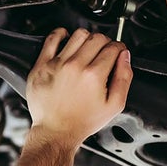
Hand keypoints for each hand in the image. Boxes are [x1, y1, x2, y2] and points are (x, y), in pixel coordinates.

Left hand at [26, 28, 132, 147]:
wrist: (56, 131)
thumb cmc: (82, 121)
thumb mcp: (114, 105)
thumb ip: (124, 78)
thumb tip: (124, 56)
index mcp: (94, 75)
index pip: (113, 47)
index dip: (119, 48)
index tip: (117, 52)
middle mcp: (75, 66)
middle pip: (97, 38)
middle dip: (106, 42)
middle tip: (104, 52)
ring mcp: (56, 64)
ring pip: (78, 35)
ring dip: (87, 38)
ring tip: (87, 48)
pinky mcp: (41, 65)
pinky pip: (52, 39)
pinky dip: (61, 34)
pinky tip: (66, 39)